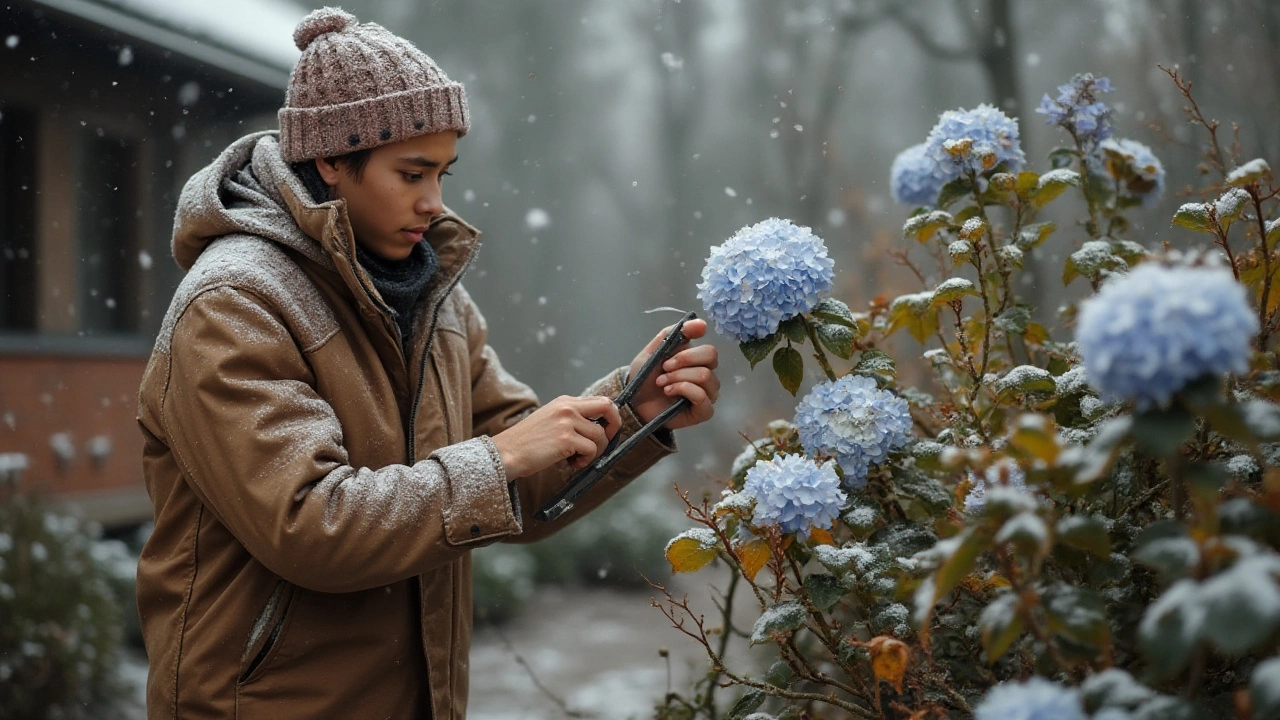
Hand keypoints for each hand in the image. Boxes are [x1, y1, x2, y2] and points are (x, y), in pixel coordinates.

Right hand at [490, 396, 621, 478]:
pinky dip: (586, 460)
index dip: (610, 417)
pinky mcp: (566, 439)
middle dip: (614, 426)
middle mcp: (567, 407)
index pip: (600, 400)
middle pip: (607, 407)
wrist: (506, 453)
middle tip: (604, 443)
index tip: (607, 431)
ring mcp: (567, 422)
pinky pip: (591, 450)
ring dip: (595, 452)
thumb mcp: (549, 420)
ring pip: (600, 435)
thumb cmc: (526, 443)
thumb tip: (597, 429)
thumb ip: (571, 419)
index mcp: (564, 402)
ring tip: (578, 459)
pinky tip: (572, 463)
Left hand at [628, 318, 718, 429]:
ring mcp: (708, 394)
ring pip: (705, 376)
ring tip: (662, 383)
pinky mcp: (703, 411)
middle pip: (711, 360)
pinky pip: (703, 397)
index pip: (710, 350)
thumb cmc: (646, 376)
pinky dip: (684, 390)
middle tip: (663, 370)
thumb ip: (675, 333)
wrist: (633, 400)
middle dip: (682, 363)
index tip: (667, 359)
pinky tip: (669, 392)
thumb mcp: (655, 349)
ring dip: (678, 377)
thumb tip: (702, 324)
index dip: (688, 353)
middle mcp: (707, 376)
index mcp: (698, 361)